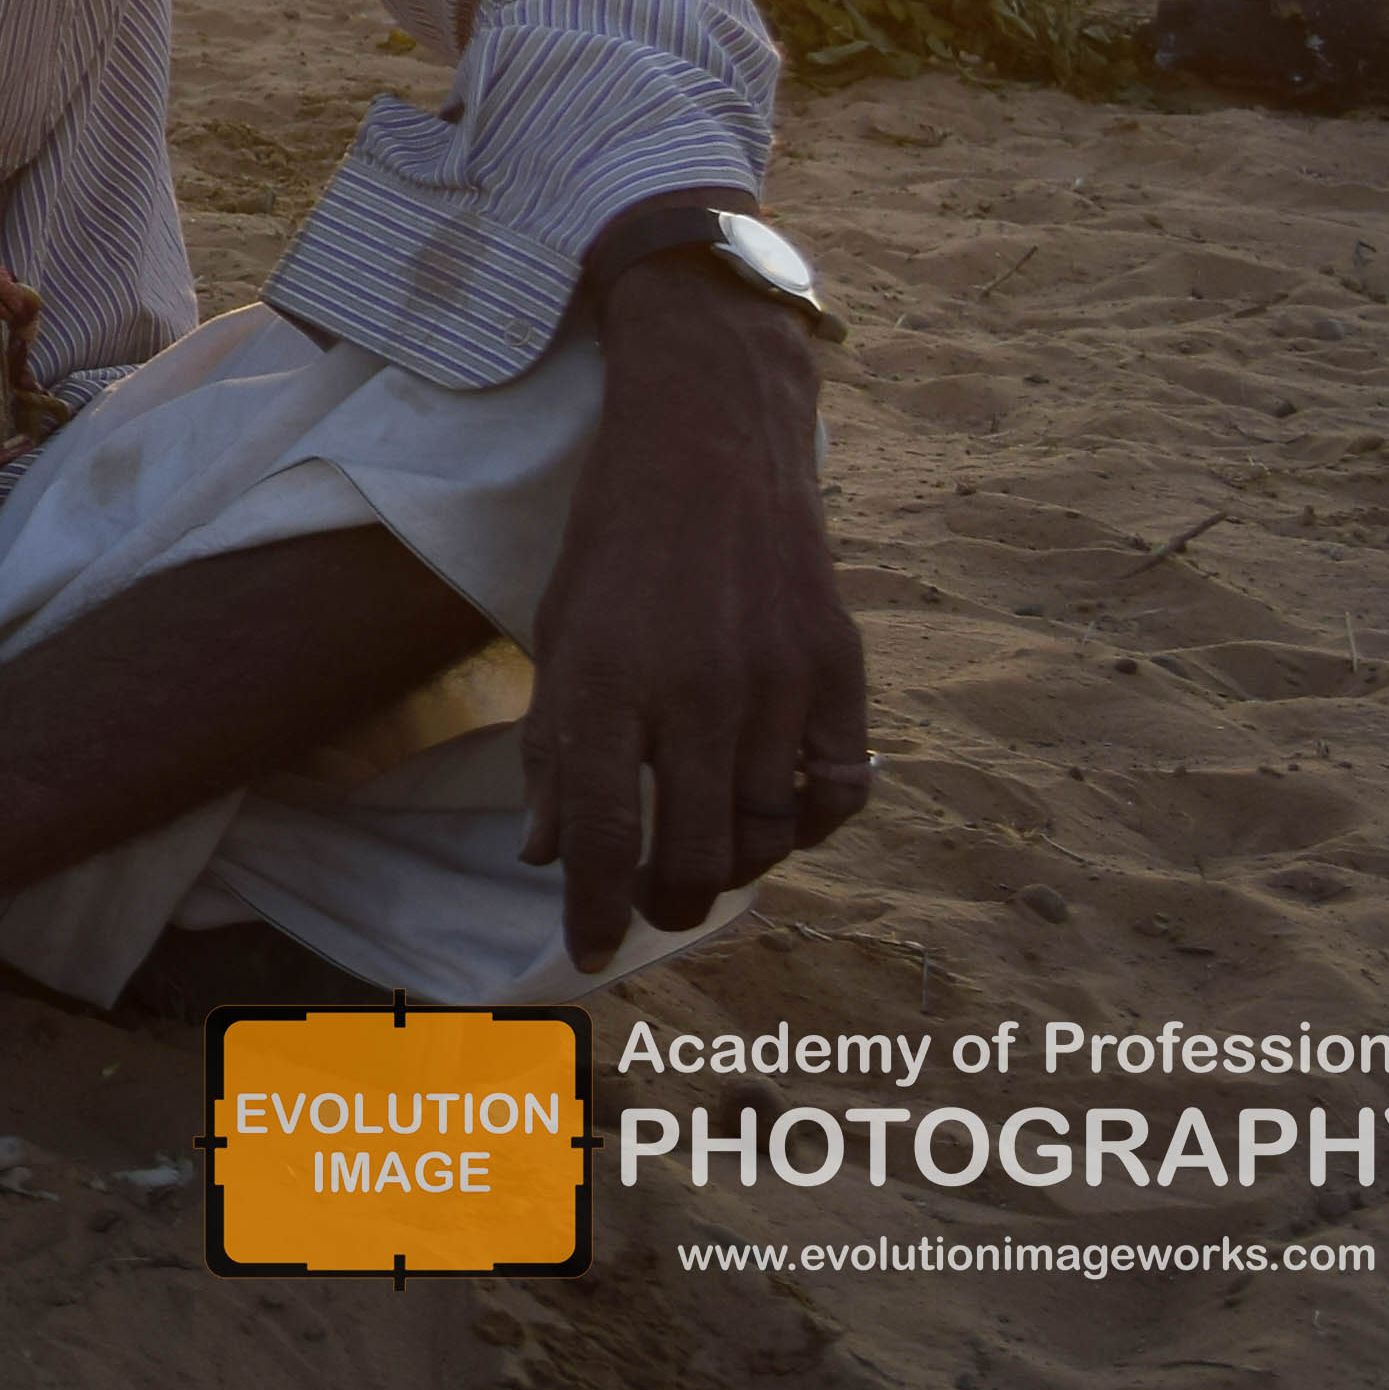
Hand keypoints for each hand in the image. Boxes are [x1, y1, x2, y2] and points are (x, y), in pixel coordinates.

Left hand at [516, 254, 867, 967]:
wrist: (713, 437)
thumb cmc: (617, 535)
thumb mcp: (558, 630)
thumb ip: (554, 746)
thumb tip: (548, 853)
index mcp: (609, 682)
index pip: (603, 836)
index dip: (592, 910)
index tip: (587, 952)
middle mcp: (697, 692)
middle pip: (694, 854)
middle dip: (666, 902)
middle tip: (651, 906)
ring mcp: (778, 682)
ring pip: (770, 835)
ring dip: (736, 868)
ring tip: (707, 864)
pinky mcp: (840, 666)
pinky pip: (839, 789)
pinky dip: (811, 824)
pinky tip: (779, 816)